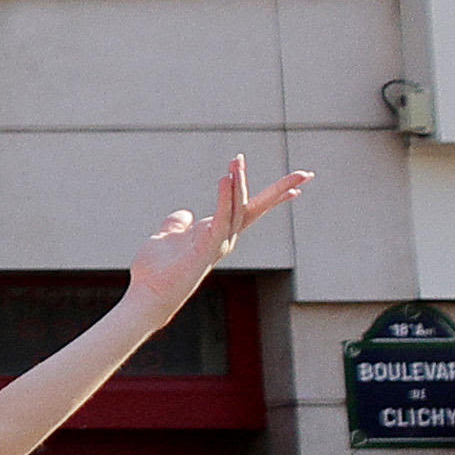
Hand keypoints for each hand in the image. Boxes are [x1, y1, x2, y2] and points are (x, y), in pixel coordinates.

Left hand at [126, 158, 306, 308]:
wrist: (148, 293)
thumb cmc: (156, 270)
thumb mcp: (167, 238)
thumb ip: (177, 224)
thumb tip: (184, 213)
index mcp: (217, 233)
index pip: (249, 211)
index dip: (272, 199)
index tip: (297, 190)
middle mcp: (225, 238)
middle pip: (257, 208)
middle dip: (281, 190)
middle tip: (306, 174)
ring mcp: (219, 243)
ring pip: (238, 207)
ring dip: (239, 182)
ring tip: (237, 161)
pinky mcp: (209, 246)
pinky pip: (221, 217)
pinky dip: (225, 197)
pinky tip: (226, 179)